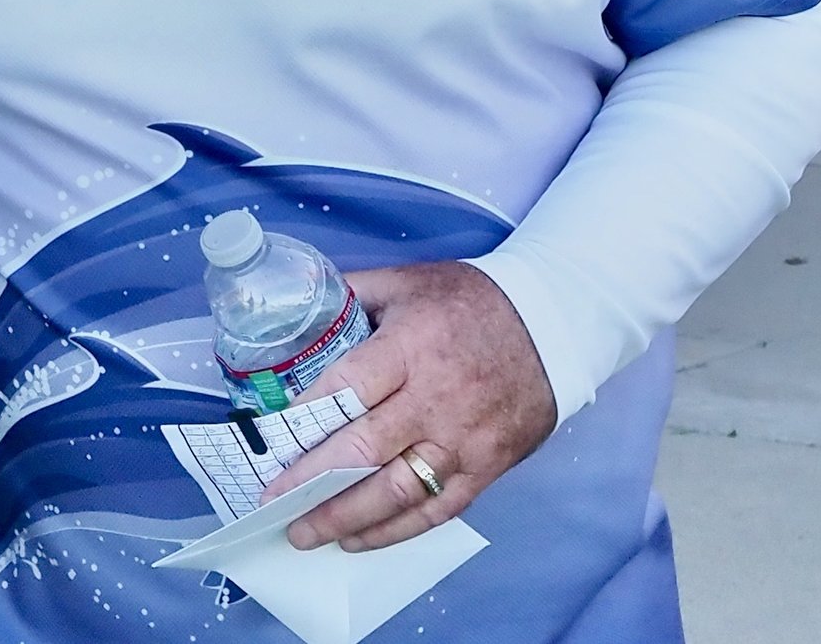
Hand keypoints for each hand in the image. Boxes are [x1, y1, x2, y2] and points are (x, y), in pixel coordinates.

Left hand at [262, 261, 556, 551]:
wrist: (550, 325)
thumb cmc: (470, 302)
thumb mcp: (407, 281)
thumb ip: (352, 295)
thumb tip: (298, 309)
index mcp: (411, 346)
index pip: (349, 388)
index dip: (307, 418)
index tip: (270, 442)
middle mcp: (435, 398)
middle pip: (366, 449)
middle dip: (313, 481)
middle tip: (274, 502)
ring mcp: (463, 439)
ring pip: (398, 491)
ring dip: (347, 518)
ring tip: (306, 533)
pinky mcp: (486, 466)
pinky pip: (436, 509)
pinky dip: (395, 530)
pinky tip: (359, 539)